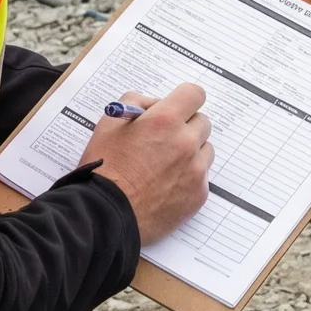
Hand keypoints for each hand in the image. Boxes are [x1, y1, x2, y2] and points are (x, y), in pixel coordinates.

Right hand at [79, 86, 214, 244]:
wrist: (106, 215)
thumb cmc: (104, 169)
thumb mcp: (109, 123)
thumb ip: (136, 103)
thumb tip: (155, 104)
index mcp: (165, 121)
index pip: (194, 94)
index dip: (184, 99)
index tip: (177, 107)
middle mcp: (186, 143)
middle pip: (203, 122)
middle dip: (186, 126)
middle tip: (165, 139)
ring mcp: (195, 171)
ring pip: (205, 150)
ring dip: (191, 152)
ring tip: (164, 165)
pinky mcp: (198, 195)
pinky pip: (202, 177)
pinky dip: (188, 178)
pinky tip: (165, 185)